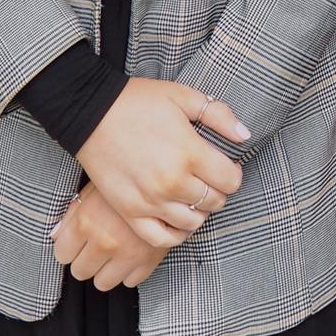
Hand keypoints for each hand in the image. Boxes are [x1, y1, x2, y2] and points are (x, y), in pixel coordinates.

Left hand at [50, 183, 186, 290]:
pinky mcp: (149, 261)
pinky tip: (134, 250)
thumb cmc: (127, 177)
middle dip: (86, 258)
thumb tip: (56, 236)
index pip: (62, 254)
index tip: (78, 239)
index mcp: (86, 221)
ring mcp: (127, 254)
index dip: (69, 246)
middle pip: (80, 271)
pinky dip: (130, 270)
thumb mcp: (95, 187)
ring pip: (103, 283)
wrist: (168, 174)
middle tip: (98, 242)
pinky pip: (130, 281)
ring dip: (106, 269)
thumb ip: (72, 213)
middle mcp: (104, 241)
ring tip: (115, 248)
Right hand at [76, 79, 247, 248]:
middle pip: (214, 202)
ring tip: (193, 195)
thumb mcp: (183, 96)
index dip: (233, 173)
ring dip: (199, 211)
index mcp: (189, 152)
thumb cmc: (139, 101)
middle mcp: (172, 182)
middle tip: (209, 177)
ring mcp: (150, 201)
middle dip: (218, 190)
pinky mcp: (129, 212)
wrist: (91, 112)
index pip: (230, 180)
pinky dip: (175, 234)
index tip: (226, 165)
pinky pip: (161, 239)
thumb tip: (245, 135)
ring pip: (192, 223)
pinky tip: (177, 219)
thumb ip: (219, 115)